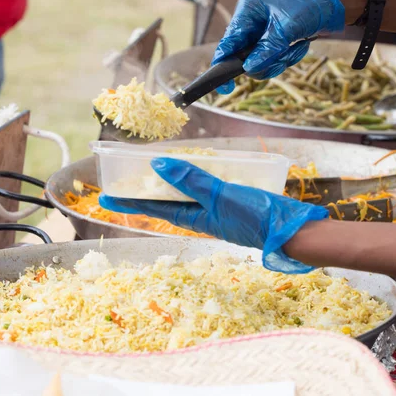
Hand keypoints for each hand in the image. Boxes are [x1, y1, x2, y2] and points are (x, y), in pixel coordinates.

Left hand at [99, 158, 328, 273]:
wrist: (289, 229)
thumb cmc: (254, 216)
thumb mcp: (219, 196)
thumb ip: (192, 181)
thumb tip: (158, 166)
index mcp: (194, 219)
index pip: (154, 209)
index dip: (129, 202)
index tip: (106, 198)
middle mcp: (202, 216)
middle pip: (167, 202)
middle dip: (146, 193)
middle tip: (126, 181)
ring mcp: (218, 209)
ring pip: (187, 195)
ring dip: (170, 184)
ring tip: (156, 173)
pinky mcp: (233, 201)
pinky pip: (206, 189)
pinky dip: (197, 178)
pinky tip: (199, 170)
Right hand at [212, 0, 344, 93]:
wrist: (331, 3)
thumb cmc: (307, 5)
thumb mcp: (286, 28)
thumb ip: (267, 50)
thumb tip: (249, 70)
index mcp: (247, 12)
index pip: (228, 43)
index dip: (223, 64)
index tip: (225, 86)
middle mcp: (251, 24)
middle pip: (245, 58)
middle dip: (266, 62)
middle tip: (282, 58)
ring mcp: (262, 35)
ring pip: (261, 63)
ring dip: (280, 60)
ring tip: (296, 46)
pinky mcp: (273, 43)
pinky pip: (274, 61)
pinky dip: (289, 58)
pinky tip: (300, 44)